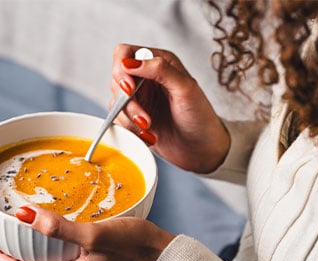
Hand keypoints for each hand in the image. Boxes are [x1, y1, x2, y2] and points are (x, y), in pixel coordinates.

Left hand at [0, 206, 174, 260]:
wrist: (161, 257)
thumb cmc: (133, 245)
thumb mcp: (94, 233)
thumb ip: (58, 227)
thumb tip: (25, 216)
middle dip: (13, 256)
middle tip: (4, 235)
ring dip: (34, 256)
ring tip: (27, 236)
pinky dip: (53, 257)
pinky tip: (57, 243)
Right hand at [111, 44, 229, 172]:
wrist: (202, 149)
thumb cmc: (200, 118)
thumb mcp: (185, 89)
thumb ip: (160, 70)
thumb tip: (131, 62)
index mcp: (159, 63)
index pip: (125, 53)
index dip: (121, 69)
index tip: (129, 88)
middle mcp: (146, 78)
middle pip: (116, 80)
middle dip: (128, 102)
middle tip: (145, 118)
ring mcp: (139, 99)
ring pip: (116, 102)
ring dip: (130, 118)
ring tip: (149, 128)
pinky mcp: (134, 118)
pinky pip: (118, 120)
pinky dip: (130, 130)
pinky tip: (148, 136)